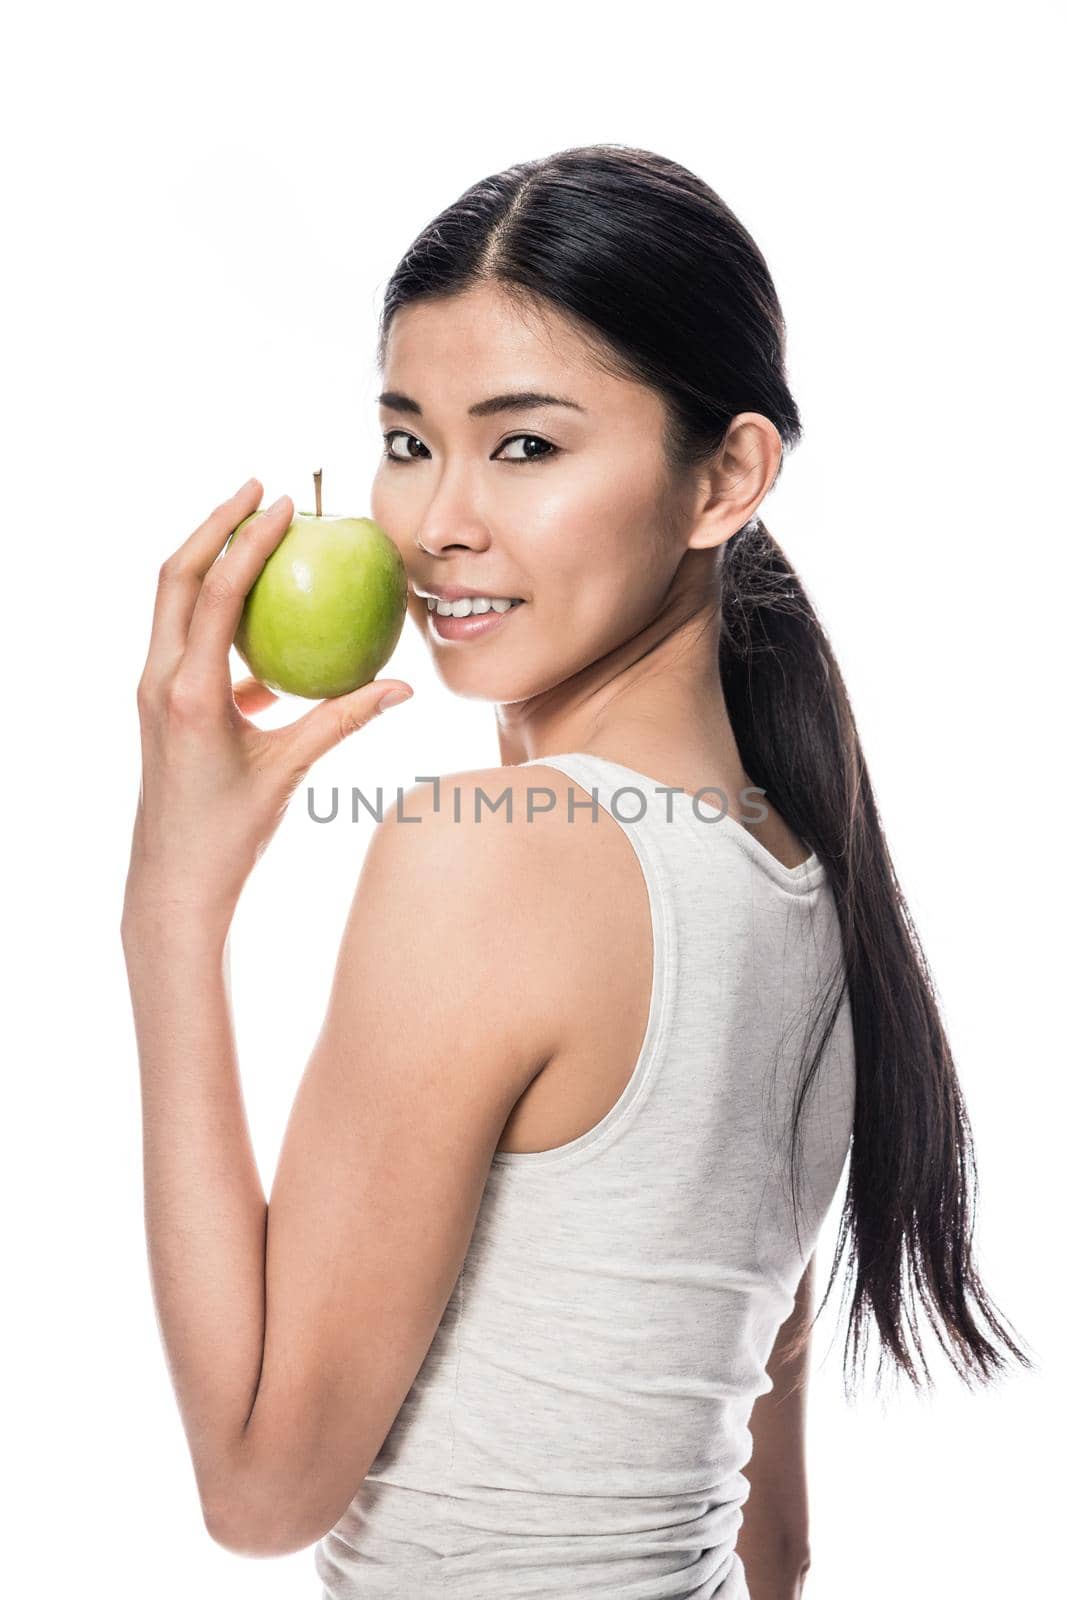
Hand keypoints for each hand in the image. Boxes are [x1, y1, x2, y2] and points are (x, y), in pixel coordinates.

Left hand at [122, 478, 412, 931]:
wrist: (173, 878)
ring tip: (255, 530)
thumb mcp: (291, 771)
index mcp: (190, 692)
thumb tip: (406, 688)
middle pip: (176, 576)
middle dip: (214, 524)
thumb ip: (345, 720)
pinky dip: (219, 611)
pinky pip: (188, 638)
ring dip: (209, 559)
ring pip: (174, 601)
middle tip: (259, 488)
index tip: (283, 505)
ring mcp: (154, 688)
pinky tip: (263, 613)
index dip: (250, 542)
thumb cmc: (232, 833)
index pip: (217, 593)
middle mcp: (160, 679)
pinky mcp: (162, 700)